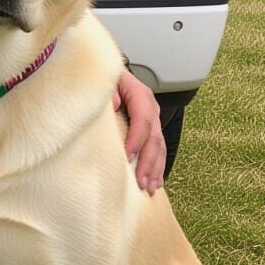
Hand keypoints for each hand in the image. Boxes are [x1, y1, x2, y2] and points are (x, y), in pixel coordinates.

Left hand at [113, 69, 163, 193]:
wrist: (112, 76)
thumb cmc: (107, 80)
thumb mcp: (106, 80)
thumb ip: (108, 90)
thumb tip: (113, 104)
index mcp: (140, 95)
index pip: (142, 119)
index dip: (136, 139)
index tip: (127, 157)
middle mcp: (150, 109)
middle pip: (154, 138)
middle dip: (148, 162)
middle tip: (141, 181)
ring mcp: (153, 121)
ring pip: (159, 147)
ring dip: (155, 169)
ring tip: (150, 188)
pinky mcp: (150, 131)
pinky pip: (158, 151)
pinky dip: (157, 168)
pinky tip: (156, 182)